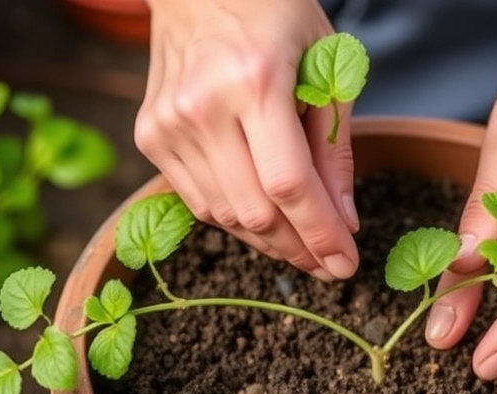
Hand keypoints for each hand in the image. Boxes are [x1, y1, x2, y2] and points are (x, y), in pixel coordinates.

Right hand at [135, 0, 359, 280]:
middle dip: (299, 249)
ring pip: (224, 215)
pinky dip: (236, 220)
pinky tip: (266, 222)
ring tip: (303, 249)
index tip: (346, 265)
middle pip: (255, 211)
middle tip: (330, 264)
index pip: (289, 185)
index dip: (321, 234)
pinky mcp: (150, 136)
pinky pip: (199, 201)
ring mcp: (168, 125)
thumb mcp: (325, 67)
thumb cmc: (274, 15)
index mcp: (255, 81)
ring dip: (269, 242)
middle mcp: (202, 107)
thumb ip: (334, 148)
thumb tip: (344, 222)